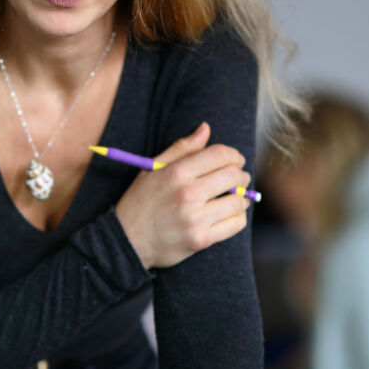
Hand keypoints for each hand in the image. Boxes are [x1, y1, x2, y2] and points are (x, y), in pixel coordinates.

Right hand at [115, 122, 251, 268]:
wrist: (127, 240)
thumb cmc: (141, 201)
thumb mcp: (153, 168)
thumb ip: (181, 148)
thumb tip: (206, 128)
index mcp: (177, 172)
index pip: (219, 155)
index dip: (233, 155)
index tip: (235, 159)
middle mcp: (188, 194)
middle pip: (233, 176)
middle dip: (241, 174)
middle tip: (239, 178)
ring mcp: (195, 218)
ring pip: (238, 201)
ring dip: (241, 197)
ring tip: (236, 196)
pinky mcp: (201, 239)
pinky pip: (235, 224)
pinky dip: (238, 217)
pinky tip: (229, 214)